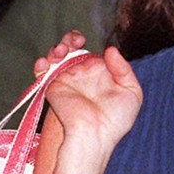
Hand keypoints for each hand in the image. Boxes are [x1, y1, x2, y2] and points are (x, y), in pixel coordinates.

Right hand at [35, 31, 141, 148]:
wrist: (96, 134)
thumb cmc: (117, 119)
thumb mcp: (131, 92)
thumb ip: (123, 69)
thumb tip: (110, 50)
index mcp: (101, 73)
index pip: (93, 51)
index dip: (89, 43)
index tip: (88, 41)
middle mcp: (83, 74)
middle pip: (73, 48)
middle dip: (70, 39)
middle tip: (74, 41)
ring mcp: (67, 79)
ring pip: (57, 56)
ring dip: (57, 48)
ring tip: (61, 52)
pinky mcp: (53, 87)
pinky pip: (43, 72)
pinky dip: (41, 64)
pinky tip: (46, 63)